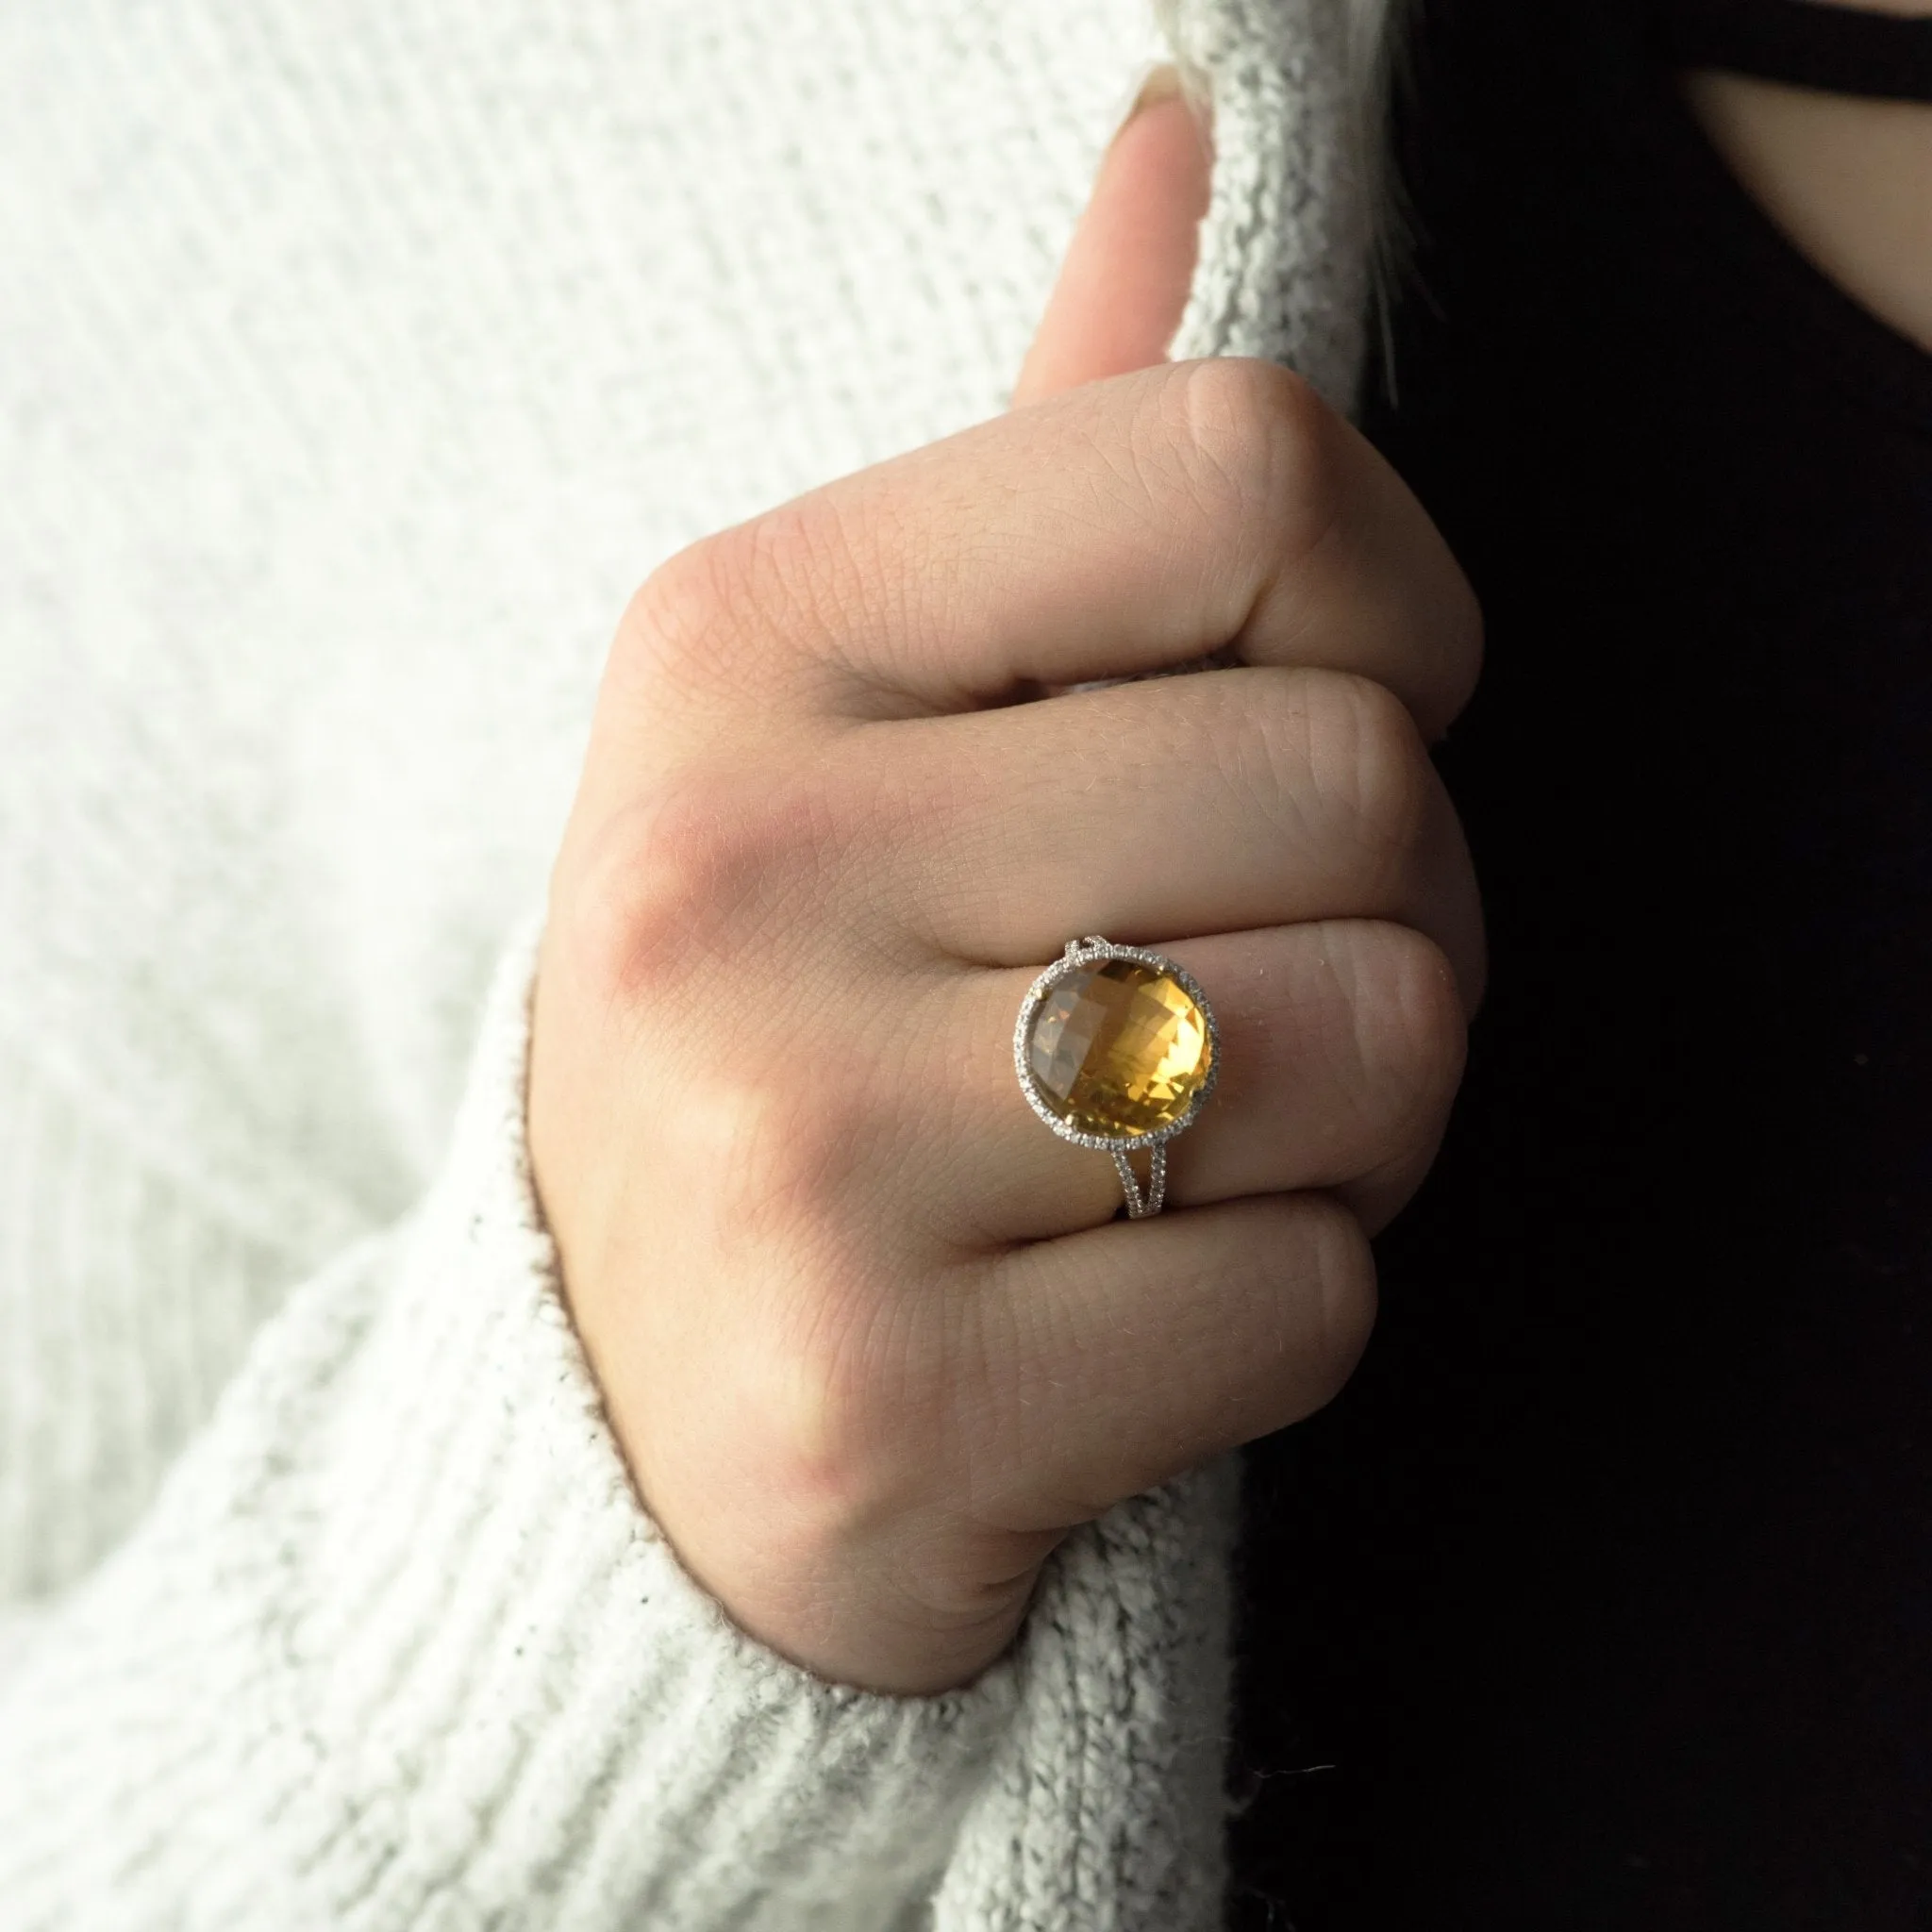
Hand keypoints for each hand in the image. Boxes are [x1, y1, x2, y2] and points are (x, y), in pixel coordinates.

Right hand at [528, 78, 1482, 1694]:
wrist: (613, 1397)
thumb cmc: (783, 1021)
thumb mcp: (854, 715)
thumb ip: (1047, 449)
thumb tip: (1182, 124)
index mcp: (738, 650)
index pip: (1238, 468)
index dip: (1391, 597)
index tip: (1336, 705)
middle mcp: (735, 881)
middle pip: (1357, 779)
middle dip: (1385, 907)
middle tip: (1235, 986)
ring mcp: (798, 1158)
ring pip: (1377, 1044)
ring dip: (1353, 1115)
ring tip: (1176, 1148)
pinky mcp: (887, 1403)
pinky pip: (1309, 1297)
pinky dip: (1273, 1310)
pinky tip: (1112, 1312)